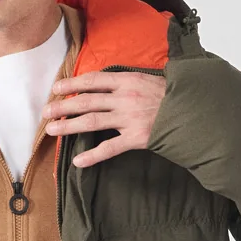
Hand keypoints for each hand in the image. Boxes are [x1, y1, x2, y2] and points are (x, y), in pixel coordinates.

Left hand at [44, 71, 166, 166]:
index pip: (93, 80)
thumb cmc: (172, 95)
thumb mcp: (149, 79)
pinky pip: (110, 148)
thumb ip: (127, 82)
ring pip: (93, 121)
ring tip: (52, 130)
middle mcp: (125, 97)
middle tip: (46, 112)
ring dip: (70, 125)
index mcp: (127, 80)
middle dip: (63, 106)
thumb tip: (106, 83)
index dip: (73, 84)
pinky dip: (93, 156)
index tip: (56, 88)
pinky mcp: (137, 137)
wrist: (194, 110)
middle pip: (87, 100)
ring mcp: (130, 118)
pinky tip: (78, 162)